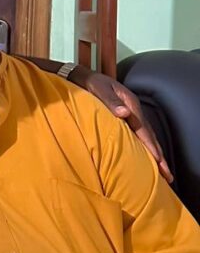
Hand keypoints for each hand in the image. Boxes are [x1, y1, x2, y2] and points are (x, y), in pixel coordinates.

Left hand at [69, 67, 172, 181]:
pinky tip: (147, 155)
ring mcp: (131, 113)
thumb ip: (111, 102)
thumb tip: (124, 113)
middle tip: (167, 174)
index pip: (143, 129)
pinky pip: (139, 134)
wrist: (85, 77)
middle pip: (149, 135)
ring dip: (154, 152)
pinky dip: (146, 146)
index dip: (150, 145)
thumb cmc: (92, 84)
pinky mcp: (126, 117)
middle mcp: (134, 110)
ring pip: (146, 136)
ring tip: (162, 170)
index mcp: (131, 104)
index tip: (158, 160)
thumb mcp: (100, 90)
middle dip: (158, 155)